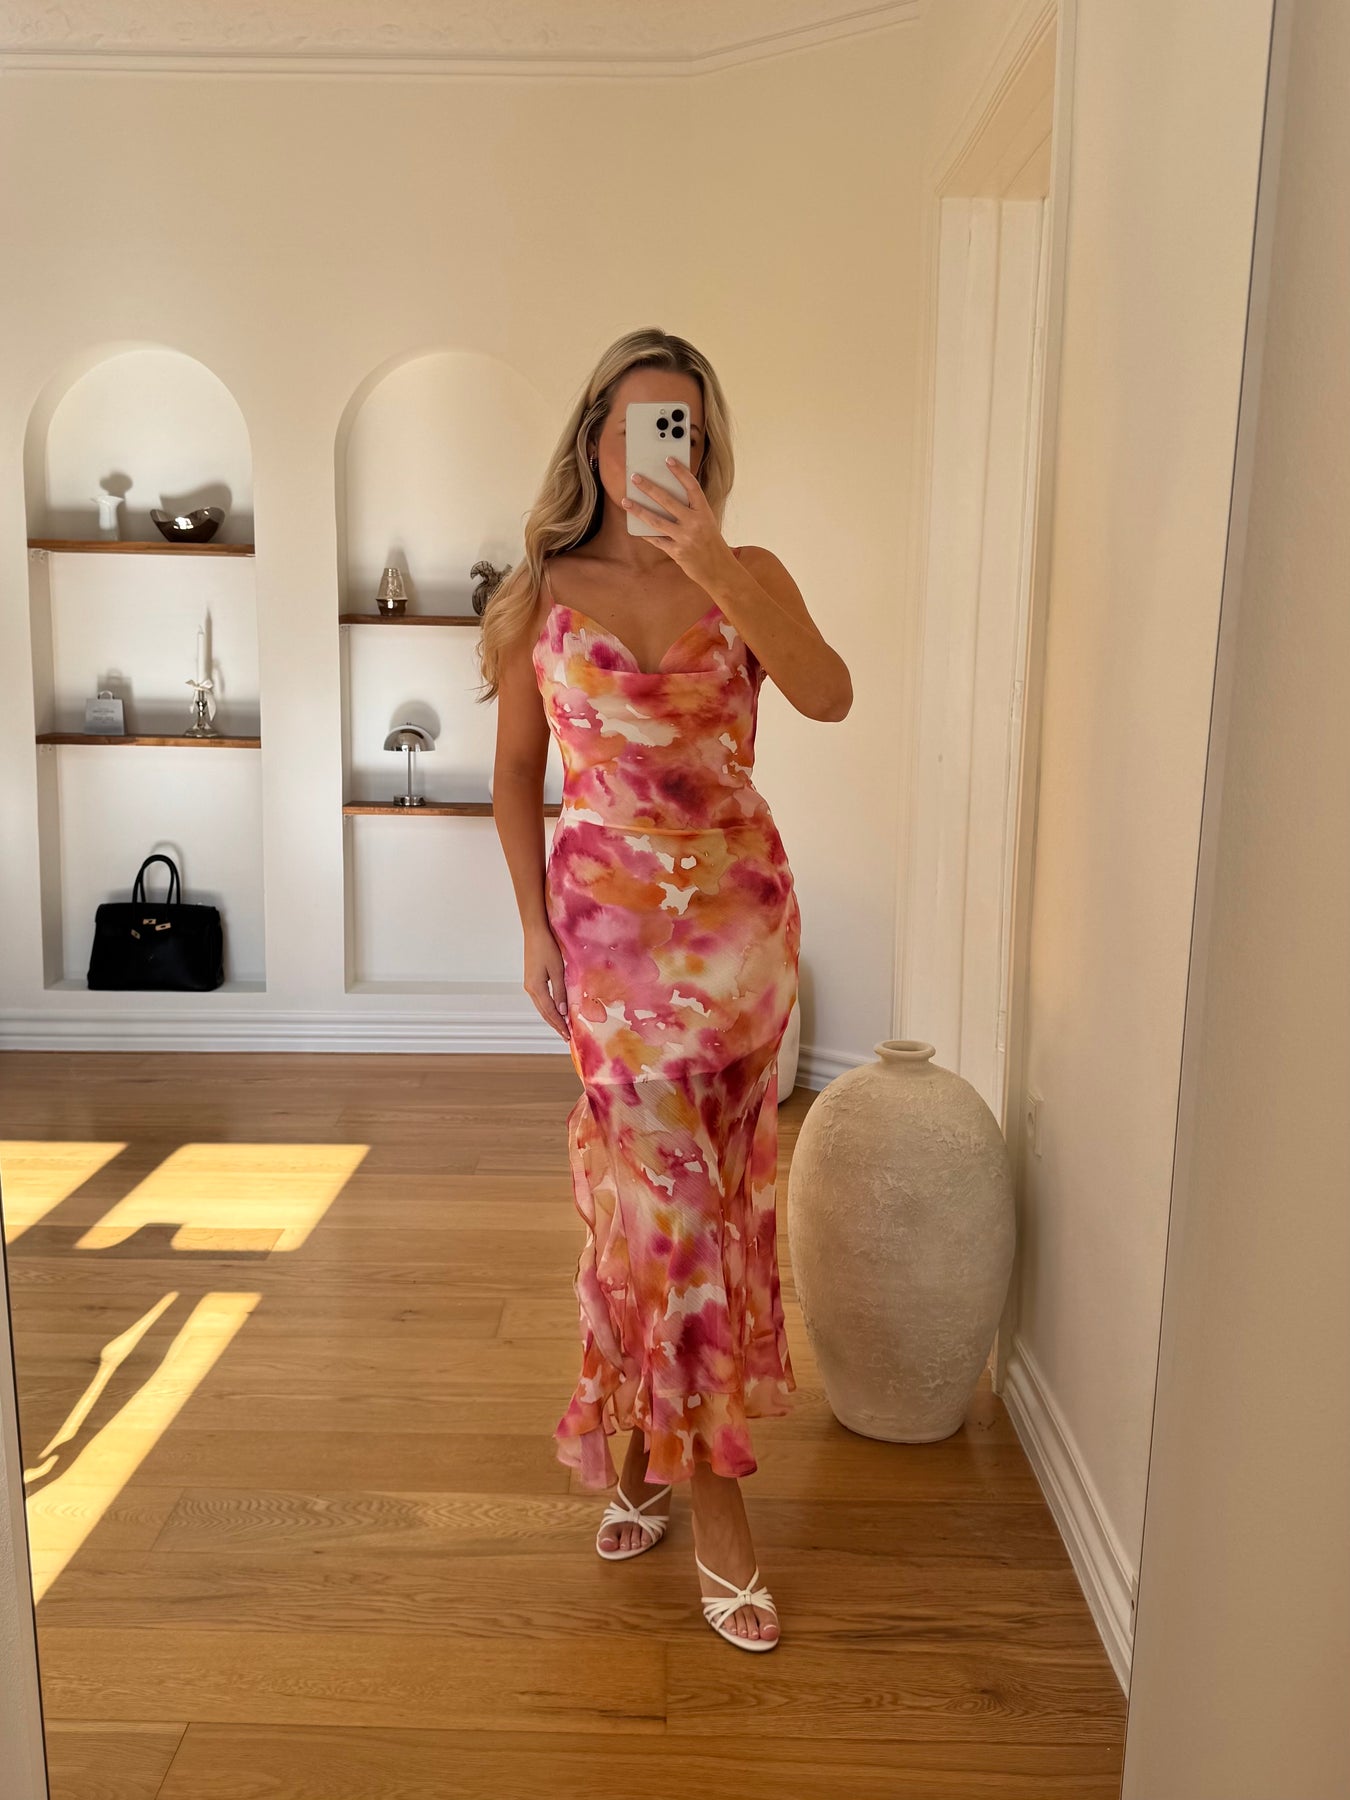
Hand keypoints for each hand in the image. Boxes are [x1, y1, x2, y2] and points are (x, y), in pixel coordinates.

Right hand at [523, 921, 570, 1040]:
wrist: (535, 932)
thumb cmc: (547, 947)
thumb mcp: (558, 970)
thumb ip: (560, 991)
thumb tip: (563, 1011)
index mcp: (536, 988)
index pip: (550, 1012)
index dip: (559, 1025)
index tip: (568, 1036)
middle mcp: (530, 989)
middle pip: (544, 1012)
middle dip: (555, 1025)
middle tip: (566, 1036)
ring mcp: (529, 985)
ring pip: (541, 1007)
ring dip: (552, 1018)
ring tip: (562, 1027)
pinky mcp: (532, 980)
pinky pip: (540, 1000)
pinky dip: (548, 1008)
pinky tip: (555, 1011)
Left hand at [622, 459, 735, 590]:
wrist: (719, 570)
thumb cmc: (711, 543)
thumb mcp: (706, 522)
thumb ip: (690, 510)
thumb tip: (664, 498)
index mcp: (705, 512)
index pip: (692, 486)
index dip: (680, 472)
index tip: (668, 459)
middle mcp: (695, 523)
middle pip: (668, 501)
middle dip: (649, 488)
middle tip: (635, 477)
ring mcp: (685, 538)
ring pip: (656, 521)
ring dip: (639, 510)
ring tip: (625, 501)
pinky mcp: (676, 552)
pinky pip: (656, 540)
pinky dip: (645, 533)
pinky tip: (634, 525)